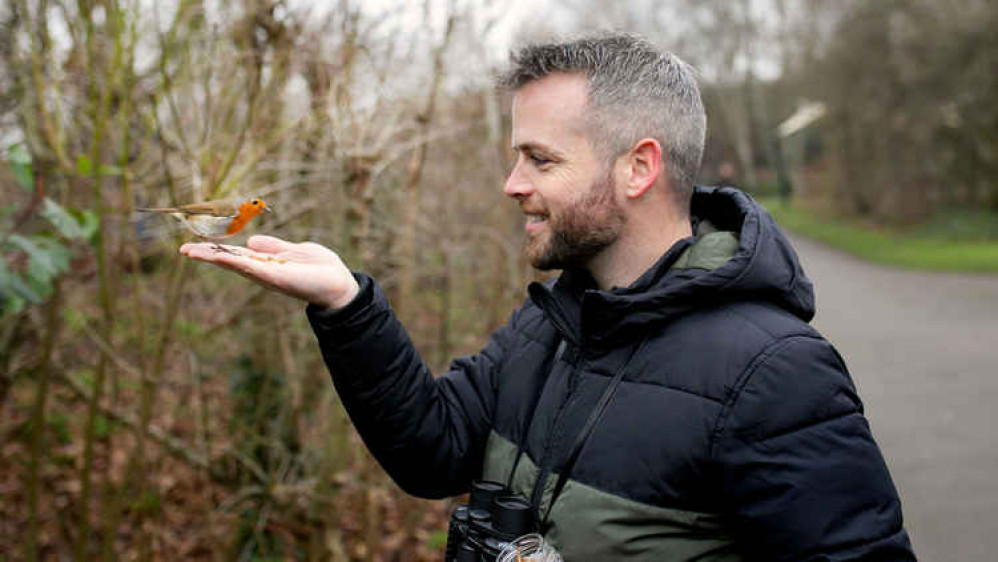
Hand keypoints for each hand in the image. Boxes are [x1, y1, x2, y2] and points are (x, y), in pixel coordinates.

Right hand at [179, 235, 359, 309]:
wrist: (339, 283)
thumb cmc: (320, 268)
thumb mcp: (294, 251)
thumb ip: (273, 246)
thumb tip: (251, 241)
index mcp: (265, 262)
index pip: (235, 254)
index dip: (215, 249)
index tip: (193, 246)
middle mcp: (262, 270)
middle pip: (229, 260)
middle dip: (207, 255)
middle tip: (183, 250)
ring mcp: (267, 275)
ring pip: (235, 264)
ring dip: (214, 257)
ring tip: (191, 252)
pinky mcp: (276, 277)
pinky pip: (252, 267)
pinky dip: (236, 261)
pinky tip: (220, 256)